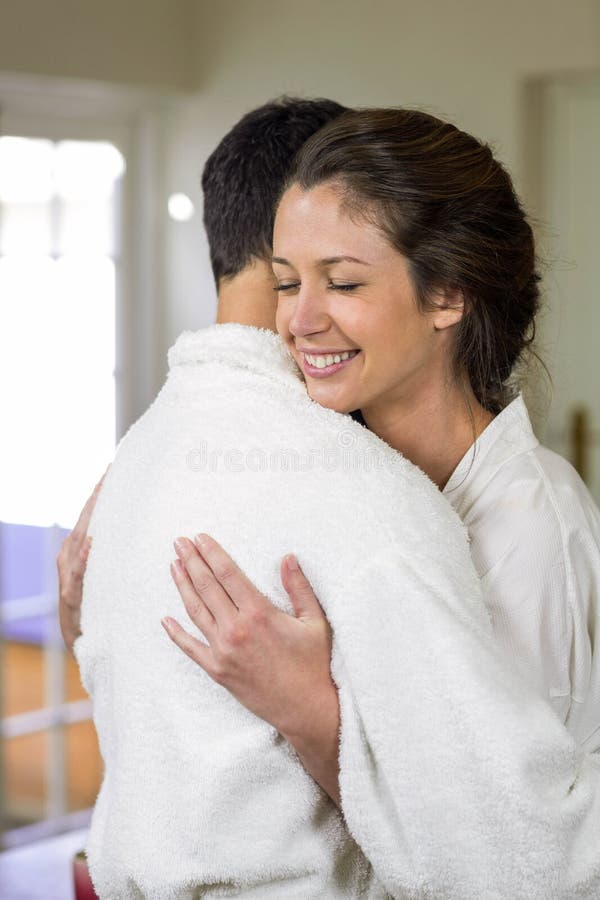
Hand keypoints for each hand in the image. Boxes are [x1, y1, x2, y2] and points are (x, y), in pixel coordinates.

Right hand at [56, 470, 107, 651]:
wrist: (82, 637)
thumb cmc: (98, 600)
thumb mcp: (107, 571)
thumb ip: (116, 550)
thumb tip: (141, 528)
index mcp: (82, 546)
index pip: (94, 513)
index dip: (102, 491)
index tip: (115, 467)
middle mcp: (72, 555)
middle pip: (86, 519)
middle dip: (97, 496)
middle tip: (110, 473)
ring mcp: (69, 573)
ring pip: (80, 540)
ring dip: (91, 518)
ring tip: (102, 495)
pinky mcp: (71, 594)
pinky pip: (78, 575)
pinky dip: (83, 560)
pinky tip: (90, 546)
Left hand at [163, 534, 341, 804]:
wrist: (305, 709)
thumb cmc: (314, 663)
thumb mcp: (314, 621)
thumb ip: (299, 587)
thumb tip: (288, 557)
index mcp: (259, 613)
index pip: (228, 574)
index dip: (212, 553)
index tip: (199, 538)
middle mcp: (236, 629)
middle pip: (207, 587)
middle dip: (191, 562)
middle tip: (179, 543)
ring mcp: (223, 651)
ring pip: (195, 611)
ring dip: (182, 586)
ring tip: (173, 566)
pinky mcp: (217, 670)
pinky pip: (191, 648)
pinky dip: (176, 633)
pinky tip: (165, 619)